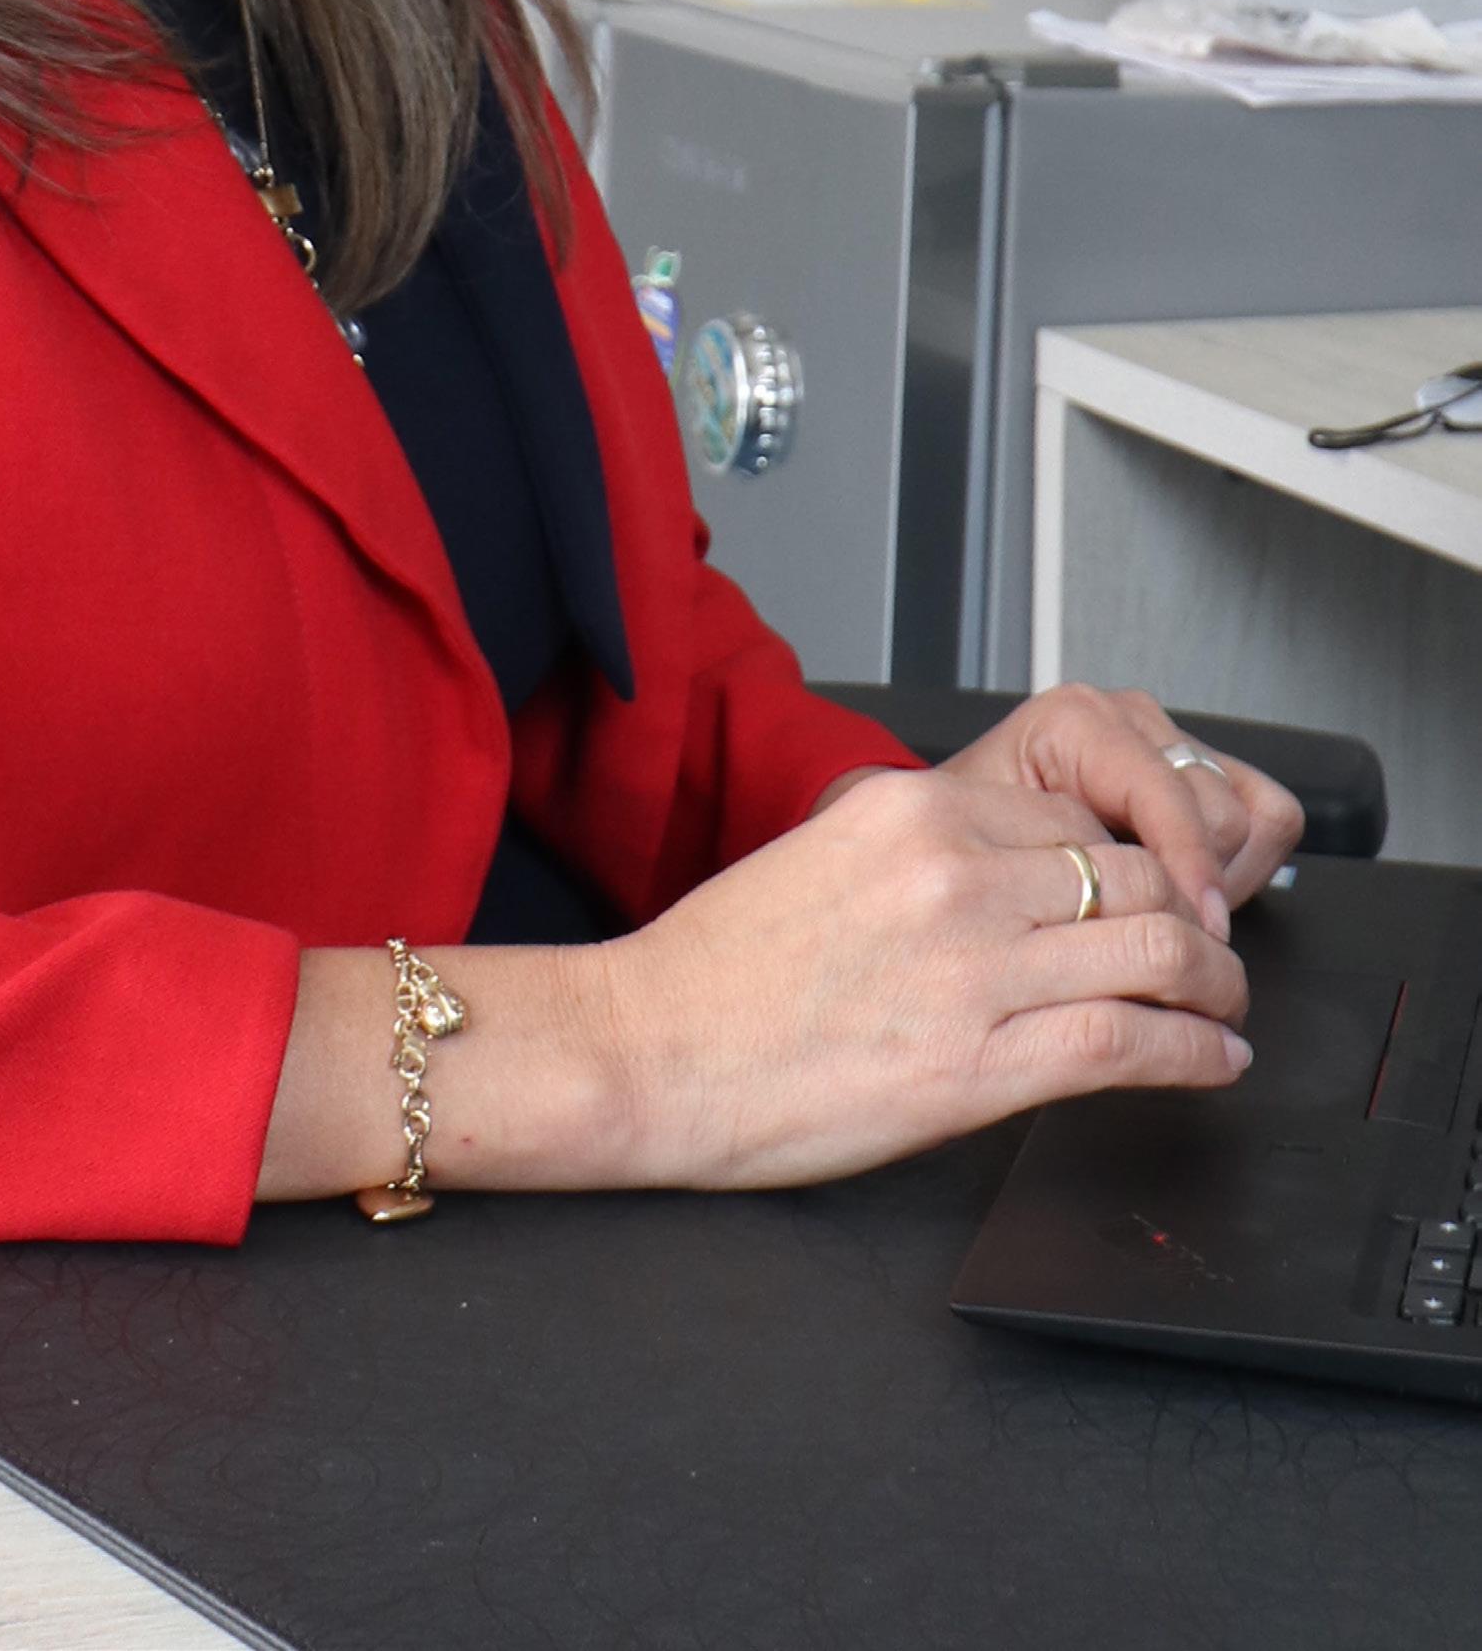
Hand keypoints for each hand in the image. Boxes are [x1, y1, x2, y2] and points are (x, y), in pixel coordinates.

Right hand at [571, 762, 1251, 1191]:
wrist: (647, 1048)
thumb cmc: (716, 970)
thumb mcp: (824, 861)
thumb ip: (922, 860)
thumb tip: (1011, 890)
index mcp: (910, 809)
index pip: (1074, 818)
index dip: (1134, 861)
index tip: (1154, 894)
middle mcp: (952, 873)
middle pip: (1130, 873)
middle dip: (1190, 913)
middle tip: (1211, 950)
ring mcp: (971, 968)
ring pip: (1153, 948)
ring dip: (1215, 981)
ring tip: (1227, 1004)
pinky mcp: (978, 1065)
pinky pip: (1128, 1041)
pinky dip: (1196, 1050)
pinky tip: (1214, 1058)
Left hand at [937, 685, 1304, 935]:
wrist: (977, 840)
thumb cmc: (982, 849)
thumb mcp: (1001, 855)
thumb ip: (1067, 868)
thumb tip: (1145, 920)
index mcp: (1076, 722)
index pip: (1165, 791)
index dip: (1185, 865)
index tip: (1197, 928)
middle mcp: (1129, 720)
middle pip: (1219, 813)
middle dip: (1198, 883)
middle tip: (1162, 927)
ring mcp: (1173, 741)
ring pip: (1254, 817)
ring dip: (1223, 875)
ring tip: (1169, 905)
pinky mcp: (1209, 770)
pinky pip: (1268, 816)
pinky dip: (1243, 864)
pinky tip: (1190, 885)